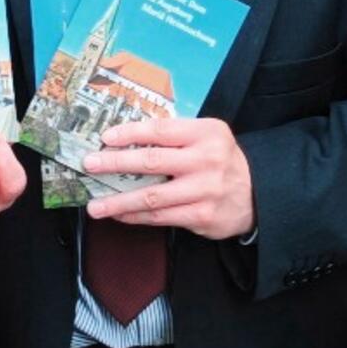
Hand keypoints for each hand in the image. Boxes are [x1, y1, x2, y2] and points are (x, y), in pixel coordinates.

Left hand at [81, 117, 253, 239]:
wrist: (257, 193)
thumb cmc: (221, 159)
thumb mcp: (207, 135)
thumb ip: (175, 135)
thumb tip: (127, 138)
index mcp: (206, 133)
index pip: (161, 130)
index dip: (130, 133)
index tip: (105, 138)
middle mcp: (206, 160)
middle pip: (152, 162)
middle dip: (115, 164)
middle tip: (89, 165)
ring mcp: (204, 191)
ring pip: (152, 196)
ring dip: (119, 201)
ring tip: (95, 204)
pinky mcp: (202, 216)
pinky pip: (161, 217)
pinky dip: (136, 216)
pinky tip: (120, 214)